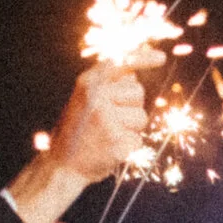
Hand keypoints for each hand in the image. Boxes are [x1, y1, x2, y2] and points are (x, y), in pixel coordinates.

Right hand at [46, 56, 160, 183]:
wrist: (61, 165)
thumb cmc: (77, 131)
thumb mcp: (82, 100)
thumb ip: (105, 84)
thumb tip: (133, 73)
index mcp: (87, 83)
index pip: (120, 64)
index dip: (142, 59)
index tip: (161, 57)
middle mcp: (97, 97)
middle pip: (138, 92)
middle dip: (132, 106)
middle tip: (110, 119)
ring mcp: (107, 119)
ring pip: (141, 117)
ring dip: (131, 128)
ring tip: (108, 134)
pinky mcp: (117, 142)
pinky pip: (138, 140)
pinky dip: (129, 147)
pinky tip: (110, 149)